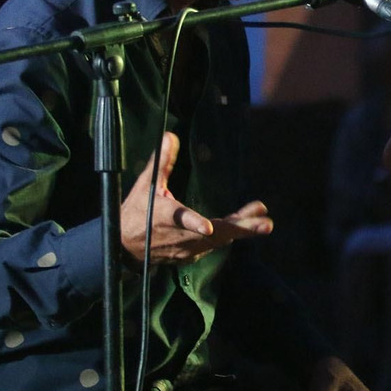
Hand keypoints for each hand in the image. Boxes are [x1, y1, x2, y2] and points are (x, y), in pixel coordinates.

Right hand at [120, 132, 272, 263]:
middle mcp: (179, 237)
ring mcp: (187, 249)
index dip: (194, 223)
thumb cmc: (137, 212)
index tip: (208, 226)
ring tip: (264, 219)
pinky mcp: (191, 255)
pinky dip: (232, 234)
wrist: (125, 247)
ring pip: (220, 240)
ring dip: (243, 229)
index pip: (180, 220)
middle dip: (241, 228)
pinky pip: (215, 245)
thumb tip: (170, 135)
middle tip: (265, 224)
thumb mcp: (146, 185)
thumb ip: (161, 162)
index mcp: (166, 217)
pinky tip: (247, 223)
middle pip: (215, 234)